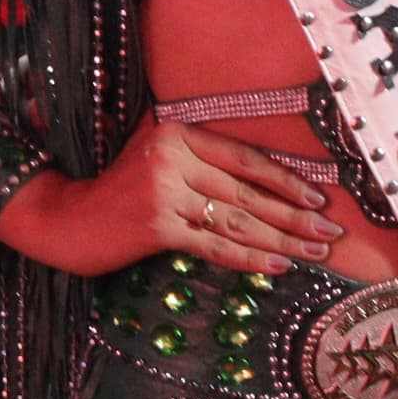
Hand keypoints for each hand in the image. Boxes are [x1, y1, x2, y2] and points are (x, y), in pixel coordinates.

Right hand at [0, 114, 343, 279]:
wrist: (66, 216)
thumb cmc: (115, 183)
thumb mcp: (150, 147)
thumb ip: (195, 147)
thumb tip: (257, 168)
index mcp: (178, 133)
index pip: (245, 158)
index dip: (286, 179)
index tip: (319, 196)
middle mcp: (174, 159)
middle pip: (248, 192)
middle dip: (295, 214)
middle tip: (331, 231)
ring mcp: (165, 194)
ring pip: (237, 220)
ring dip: (282, 239)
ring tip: (315, 252)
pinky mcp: (157, 228)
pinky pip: (215, 245)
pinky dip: (249, 258)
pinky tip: (278, 266)